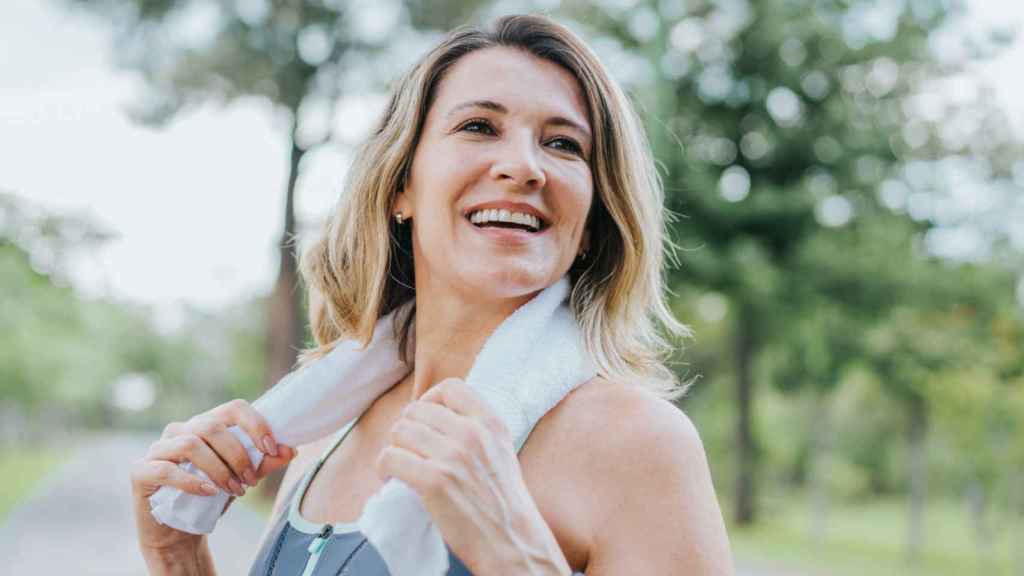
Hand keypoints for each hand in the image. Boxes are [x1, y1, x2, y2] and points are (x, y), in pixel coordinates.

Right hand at [130, 399, 295, 556]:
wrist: (178, 530)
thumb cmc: (211, 496)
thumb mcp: (241, 478)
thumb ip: (263, 463)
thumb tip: (291, 449)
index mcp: (206, 424)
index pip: (233, 408)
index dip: (255, 424)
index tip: (272, 448)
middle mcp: (180, 430)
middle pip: (212, 426)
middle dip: (238, 454)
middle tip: (250, 481)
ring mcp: (158, 448)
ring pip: (191, 444)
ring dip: (219, 469)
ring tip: (234, 491)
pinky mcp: (141, 471)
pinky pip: (167, 469)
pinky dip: (192, 481)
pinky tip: (209, 493)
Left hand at [376, 379, 569, 574]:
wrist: (512, 542)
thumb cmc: (504, 502)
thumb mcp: (502, 451)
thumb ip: (477, 429)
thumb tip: (437, 416)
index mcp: (491, 423)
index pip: (450, 388)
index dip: (430, 400)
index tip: (425, 419)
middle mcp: (472, 434)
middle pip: (417, 410)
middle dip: (407, 429)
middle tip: (409, 450)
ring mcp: (452, 456)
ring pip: (399, 431)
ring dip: (394, 448)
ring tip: (400, 465)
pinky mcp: (434, 481)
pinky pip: (390, 457)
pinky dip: (384, 468)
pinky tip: (392, 478)